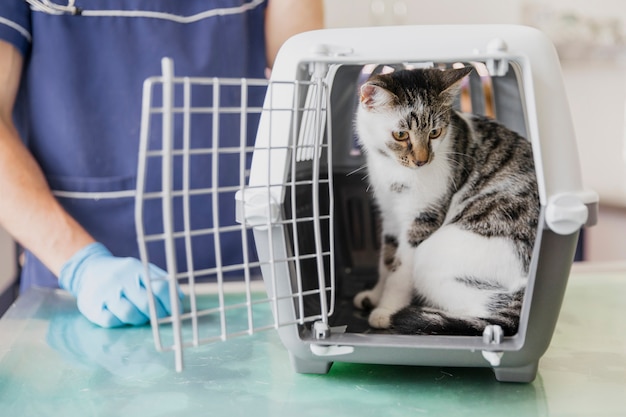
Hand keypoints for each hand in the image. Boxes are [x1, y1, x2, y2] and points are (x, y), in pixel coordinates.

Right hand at [59, 242, 179, 327]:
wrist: (90, 270)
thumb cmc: (125, 275)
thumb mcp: (143, 271)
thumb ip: (162, 283)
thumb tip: (179, 300)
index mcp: (136, 268)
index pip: (161, 288)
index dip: (171, 303)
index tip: (175, 313)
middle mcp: (120, 278)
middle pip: (147, 304)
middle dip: (157, 316)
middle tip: (158, 318)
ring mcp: (104, 291)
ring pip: (130, 314)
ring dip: (138, 319)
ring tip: (138, 315)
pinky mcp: (92, 306)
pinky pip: (112, 321)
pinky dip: (120, 322)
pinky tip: (121, 316)